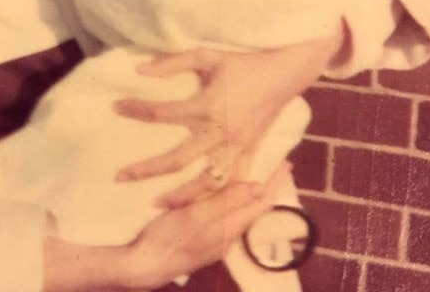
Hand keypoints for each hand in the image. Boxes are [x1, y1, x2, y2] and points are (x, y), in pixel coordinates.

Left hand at [115, 25, 345, 206]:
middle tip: (119, 176)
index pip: (161, 113)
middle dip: (146, 170)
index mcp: (207, 107)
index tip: (115, 107)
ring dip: (180, 196)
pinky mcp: (250, 153)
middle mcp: (220, 134)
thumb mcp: (208, 56)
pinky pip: (232, 183)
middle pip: (176, 160)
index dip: (135, 110)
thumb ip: (173, 63)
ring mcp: (237, 148)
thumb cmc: (245, 62)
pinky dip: (216, 196)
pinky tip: (201, 205)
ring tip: (156, 203)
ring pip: (205, 183)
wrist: (286, 71)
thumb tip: (139, 70)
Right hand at [126, 161, 289, 289]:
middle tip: (272, 163)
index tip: (285, 163)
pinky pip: (227, 217)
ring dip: (249, 193)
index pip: (261, 203)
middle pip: (254, 208)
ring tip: (253, 173)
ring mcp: (216, 241)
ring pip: (241, 213)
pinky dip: (233, 201)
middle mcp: (228, 236)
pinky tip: (224, 195)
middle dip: (266, 186)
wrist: (144, 267)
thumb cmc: (167, 238)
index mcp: (229, 227)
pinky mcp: (203, 241)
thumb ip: (227, 202)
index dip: (274, 182)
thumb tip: (261, 188)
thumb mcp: (196, 215)